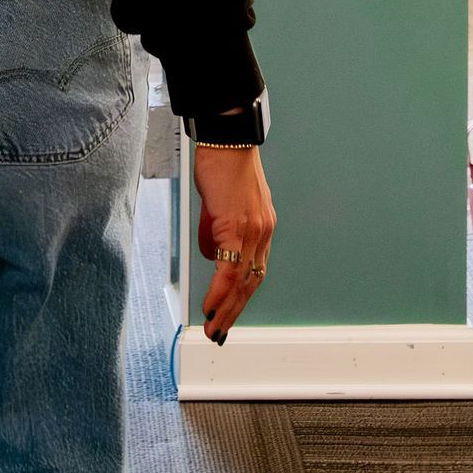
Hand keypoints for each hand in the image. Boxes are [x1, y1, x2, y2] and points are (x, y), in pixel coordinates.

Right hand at [194, 144, 276, 344]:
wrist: (227, 139)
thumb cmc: (222, 165)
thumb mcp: (221, 205)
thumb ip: (218, 232)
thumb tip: (213, 257)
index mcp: (262, 228)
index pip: (255, 272)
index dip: (242, 296)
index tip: (229, 314)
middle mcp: (263, 233)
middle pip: (252, 283)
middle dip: (234, 312)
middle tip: (220, 333)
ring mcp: (253, 231)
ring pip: (242, 282)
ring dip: (227, 309)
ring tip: (214, 328)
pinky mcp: (238, 227)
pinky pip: (229, 269)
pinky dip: (219, 292)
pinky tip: (210, 307)